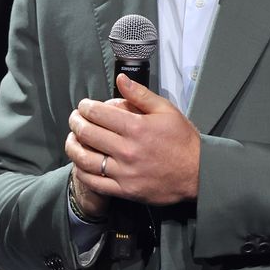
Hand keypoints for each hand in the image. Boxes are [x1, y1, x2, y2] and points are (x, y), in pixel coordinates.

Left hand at [65, 73, 200, 207]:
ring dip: (72, 147)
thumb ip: (140, 95)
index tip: (84, 106)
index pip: (98, 113)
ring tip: (72, 139)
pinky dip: (81, 171)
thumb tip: (121, 80)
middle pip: (87, 134)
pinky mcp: (125, 190)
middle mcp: (127, 150)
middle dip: (76, 122)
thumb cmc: (183, 141)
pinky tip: (80, 163)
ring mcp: (124, 172)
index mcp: (137, 127)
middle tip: (75, 119)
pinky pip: (94, 182)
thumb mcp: (166, 110)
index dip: (85, 107)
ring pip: (85, 159)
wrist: (197, 173)